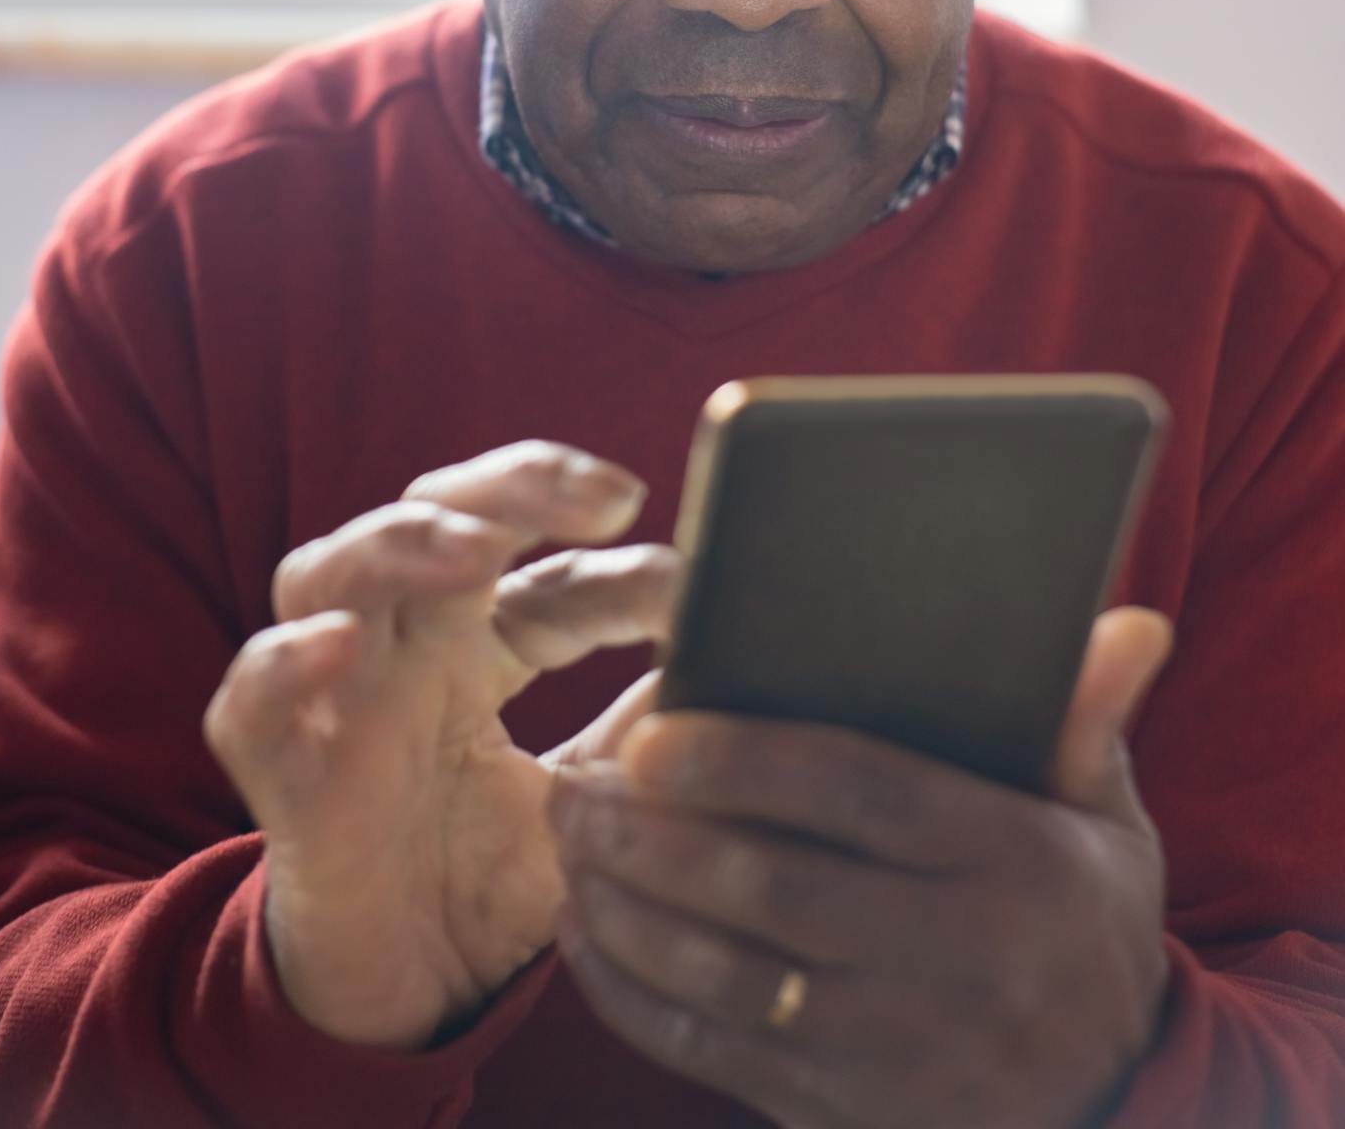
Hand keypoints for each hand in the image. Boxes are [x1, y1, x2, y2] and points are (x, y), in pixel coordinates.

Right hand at [202, 442, 676, 1049]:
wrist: (407, 998)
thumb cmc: (494, 879)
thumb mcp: (594, 802)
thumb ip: (649, 735)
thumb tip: (745, 661)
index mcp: (478, 643)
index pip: (548, 578)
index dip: (618, 571)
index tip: (691, 583)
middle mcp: (403, 646)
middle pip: (432, 516)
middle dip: (512, 487)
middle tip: (604, 494)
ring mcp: (335, 699)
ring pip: (326, 571)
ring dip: (398, 544)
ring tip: (471, 550)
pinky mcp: (279, 774)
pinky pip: (249, 702)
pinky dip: (283, 665)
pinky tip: (335, 646)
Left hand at [549, 606, 1173, 1128]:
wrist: (1120, 1102)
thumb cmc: (1085, 918)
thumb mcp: (1106, 820)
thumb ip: (1088, 719)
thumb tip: (1128, 619)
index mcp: (1015, 864)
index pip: (864, 798)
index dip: (751, 764)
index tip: (653, 732)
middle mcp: (959, 963)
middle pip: (777, 892)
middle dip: (659, 837)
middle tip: (577, 784)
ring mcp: (901, 1053)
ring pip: (732, 981)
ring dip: (631, 913)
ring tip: (569, 847)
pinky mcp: (849, 1113)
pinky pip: (719, 1058)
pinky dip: (639, 999)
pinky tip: (589, 937)